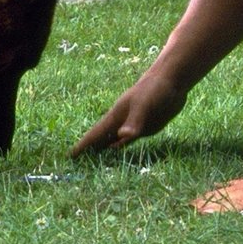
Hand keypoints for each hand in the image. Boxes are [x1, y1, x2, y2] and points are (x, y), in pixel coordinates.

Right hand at [70, 72, 186, 156]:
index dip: (84, 145)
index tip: (70, 156)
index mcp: (117, 116)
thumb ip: (135, 121)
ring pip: (113, 139)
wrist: (172, 80)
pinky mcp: (144, 126)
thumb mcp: (145, 105)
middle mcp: (122, 121)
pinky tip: (116, 149)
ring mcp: (132, 124)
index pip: (96, 133)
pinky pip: (127, 140)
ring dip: (103, 148)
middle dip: (89, 149)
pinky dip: (119, 146)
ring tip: (91, 159)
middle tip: (75, 163)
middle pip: (102, 138)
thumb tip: (123, 137)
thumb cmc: (155, 89)